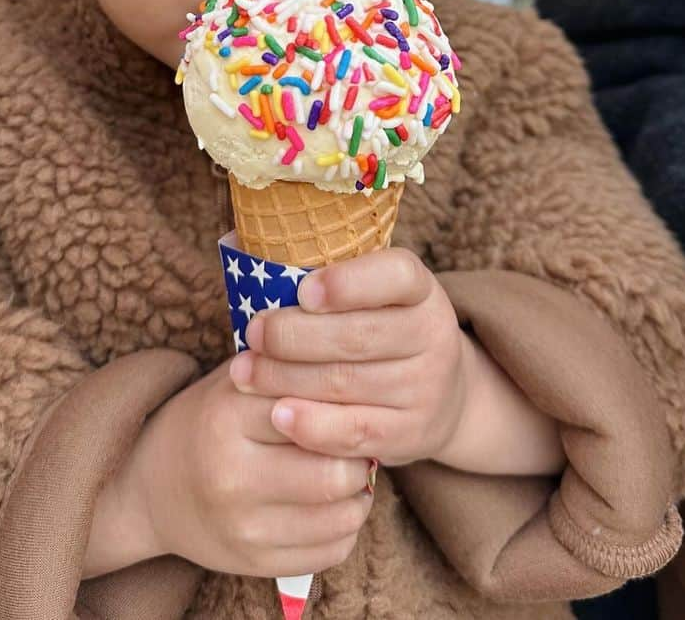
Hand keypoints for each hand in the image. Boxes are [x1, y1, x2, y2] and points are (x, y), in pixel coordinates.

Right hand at [84, 362, 373, 579]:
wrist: (151, 488)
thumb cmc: (210, 420)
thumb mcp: (236, 381)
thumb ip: (287, 368)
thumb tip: (353, 358)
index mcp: (228, 417)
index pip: (316, 412)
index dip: (349, 407)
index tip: (357, 402)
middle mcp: (232, 477)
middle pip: (334, 475)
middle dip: (360, 458)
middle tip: (361, 443)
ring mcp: (243, 528)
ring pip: (341, 519)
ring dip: (360, 495)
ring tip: (351, 472)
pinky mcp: (254, 564)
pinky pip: (331, 552)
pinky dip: (346, 527)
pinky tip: (334, 506)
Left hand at [231, 249, 468, 466]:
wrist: (440, 394)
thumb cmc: (381, 328)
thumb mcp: (376, 297)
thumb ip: (328, 280)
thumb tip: (245, 250)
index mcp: (421, 290)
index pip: (396, 276)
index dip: (348, 282)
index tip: (303, 290)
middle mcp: (432, 336)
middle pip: (358, 335)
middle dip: (294, 335)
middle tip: (253, 333)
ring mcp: (425, 388)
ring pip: (347, 383)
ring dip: (286, 378)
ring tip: (244, 371)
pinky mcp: (411, 434)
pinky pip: (354, 432)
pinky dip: (312, 424)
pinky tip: (278, 413)